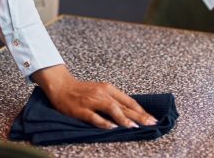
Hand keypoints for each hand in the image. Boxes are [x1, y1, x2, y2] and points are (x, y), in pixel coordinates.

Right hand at [31, 65, 157, 129]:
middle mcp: (102, 94)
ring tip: (134, 126)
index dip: (141, 110)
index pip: (129, 101)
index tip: (152, 118)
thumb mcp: (101, 92)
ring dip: (123, 118)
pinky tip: (112, 127)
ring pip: (111, 109)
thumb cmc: (82, 91)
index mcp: (109, 89)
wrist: (61, 86)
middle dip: (139, 116)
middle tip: (151, 123)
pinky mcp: (81, 110)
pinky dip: (104, 122)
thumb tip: (131, 112)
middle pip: (123, 106)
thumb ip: (114, 100)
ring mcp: (92, 101)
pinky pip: (94, 117)